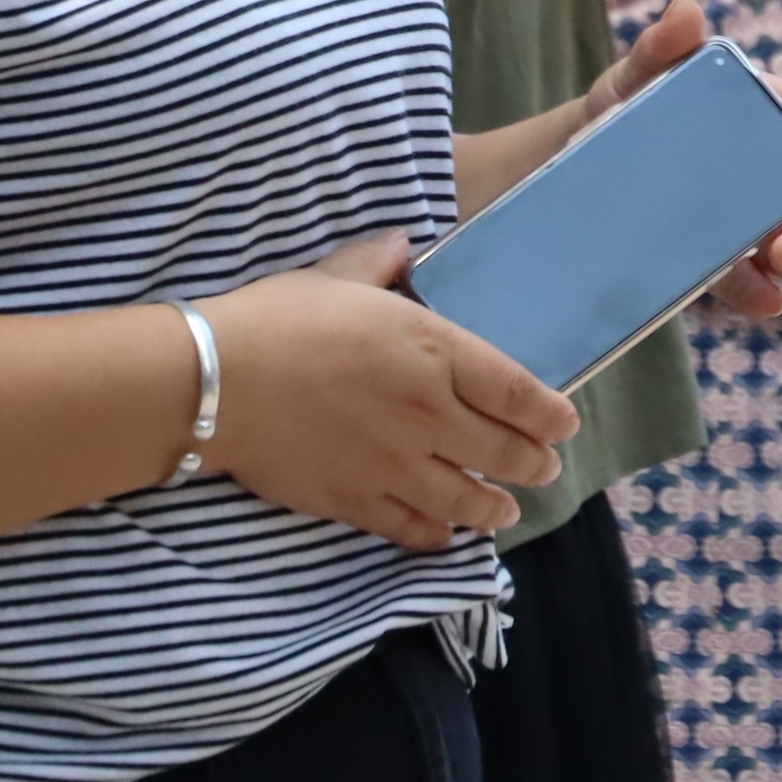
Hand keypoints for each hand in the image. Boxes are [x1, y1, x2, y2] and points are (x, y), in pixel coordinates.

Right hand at [198, 234, 579, 551]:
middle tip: (545, 470)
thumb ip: (378, 263)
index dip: (548, 413)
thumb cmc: (279, 319)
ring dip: (493, 508)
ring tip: (505, 512)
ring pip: (464, 499)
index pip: (515, 391)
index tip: (565, 425)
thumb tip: (399, 245)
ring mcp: (394, 464)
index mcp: (435, 353)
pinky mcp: (354, 501)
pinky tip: (443, 536)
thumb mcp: (337, 275)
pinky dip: (434, 535)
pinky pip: (409, 527)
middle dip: (532, 465)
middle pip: (501, 451)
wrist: (216, 382)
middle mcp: (428, 414)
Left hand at [564, 0, 781, 319]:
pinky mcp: (718, 267)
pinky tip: (763, 300)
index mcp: (767, 119)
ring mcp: (749, 225)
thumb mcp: (639, 74)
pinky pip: (749, 286)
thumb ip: (662, 46)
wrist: (577, 164)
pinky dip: (760, 295)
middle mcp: (771, 176)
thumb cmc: (628, 106)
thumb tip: (685, 11)